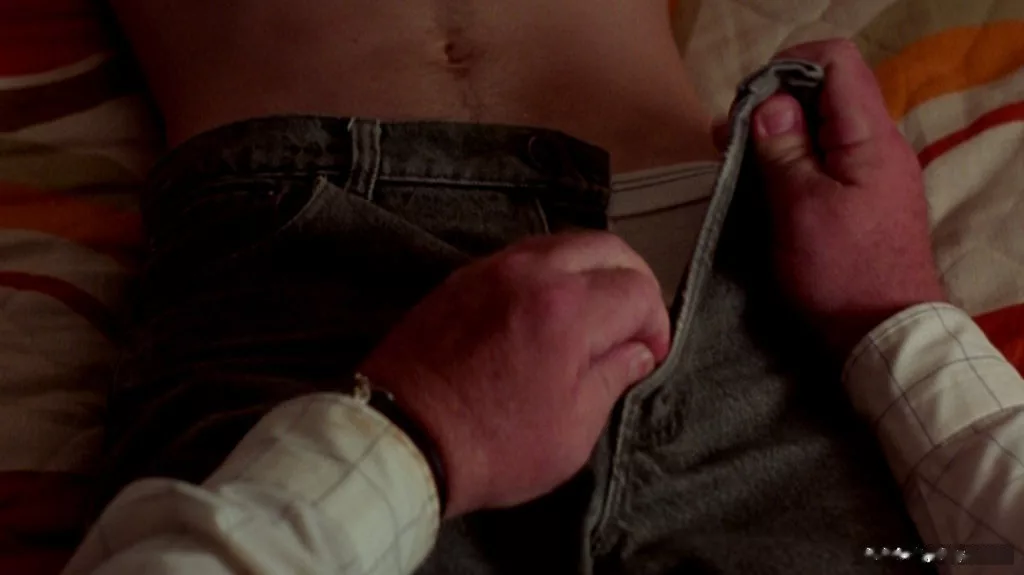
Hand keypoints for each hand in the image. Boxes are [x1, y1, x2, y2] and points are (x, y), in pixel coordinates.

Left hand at [359, 232, 669, 516]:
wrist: (401, 439)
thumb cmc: (490, 446)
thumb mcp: (571, 431)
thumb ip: (611, 378)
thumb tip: (635, 351)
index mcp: (567, 309)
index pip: (636, 288)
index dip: (655, 322)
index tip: (647, 354)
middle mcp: (531, 273)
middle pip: (606, 247)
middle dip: (631, 280)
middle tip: (631, 323)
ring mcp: (490, 269)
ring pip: (562, 243)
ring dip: (590, 271)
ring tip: (591, 317)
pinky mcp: (460, 279)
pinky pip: (521, 256)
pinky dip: (548, 272)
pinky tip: (546, 311)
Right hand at [750, 39, 945, 355]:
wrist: (883, 336)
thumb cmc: (842, 274)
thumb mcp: (800, 208)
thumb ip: (785, 150)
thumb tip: (770, 105)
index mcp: (870, 138)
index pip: (836, 63)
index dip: (786, 68)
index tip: (748, 102)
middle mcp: (879, 147)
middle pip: (826, 94)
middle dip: (773, 106)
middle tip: (729, 139)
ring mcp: (874, 173)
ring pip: (823, 128)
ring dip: (779, 137)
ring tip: (735, 162)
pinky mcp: (865, 199)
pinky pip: (827, 160)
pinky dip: (794, 162)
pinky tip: (763, 183)